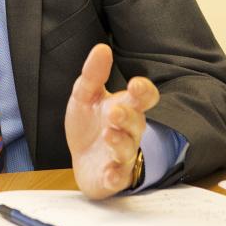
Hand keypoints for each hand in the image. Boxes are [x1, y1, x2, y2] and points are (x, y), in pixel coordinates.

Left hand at [64, 43, 158, 199]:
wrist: (80, 157)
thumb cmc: (89, 123)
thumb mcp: (85, 95)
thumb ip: (93, 73)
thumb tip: (102, 47)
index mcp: (125, 107)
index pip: (145, 98)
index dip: (144, 91)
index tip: (136, 84)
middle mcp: (128, 131)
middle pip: (137, 123)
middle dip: (127, 117)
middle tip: (114, 112)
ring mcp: (122, 155)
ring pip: (128, 149)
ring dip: (120, 143)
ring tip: (108, 134)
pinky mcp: (112, 177)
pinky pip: (118, 178)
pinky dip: (114, 176)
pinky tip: (109, 173)